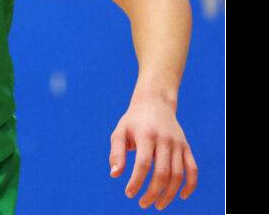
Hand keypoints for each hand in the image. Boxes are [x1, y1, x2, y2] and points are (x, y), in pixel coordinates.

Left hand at [109, 94, 197, 210]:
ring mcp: (178, 144)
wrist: (155, 103)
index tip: (129, 194)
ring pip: (178, 174)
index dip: (137, 181)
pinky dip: (190, 184)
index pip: (143, 164)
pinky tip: (181, 196)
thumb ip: (116, 153)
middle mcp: (165, 140)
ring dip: (169, 193)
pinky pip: (193, 168)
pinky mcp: (186, 147)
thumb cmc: (133, 121)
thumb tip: (115, 175)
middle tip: (143, 204)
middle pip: (162, 172)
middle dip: (153, 192)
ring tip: (158, 205)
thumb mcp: (120, 132)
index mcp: (146, 135)